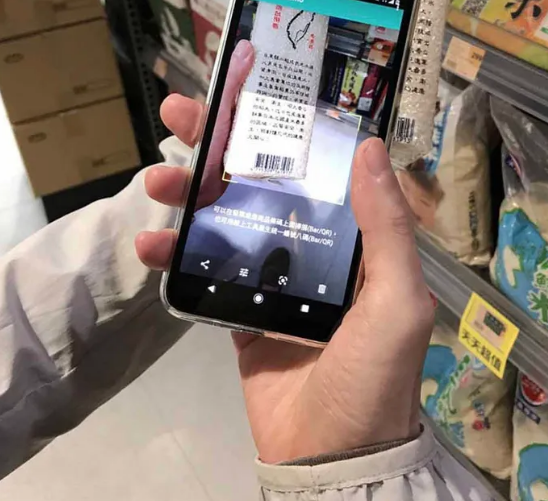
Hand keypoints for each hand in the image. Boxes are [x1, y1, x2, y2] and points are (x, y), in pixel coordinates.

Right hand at [137, 100, 435, 463]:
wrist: (329, 456)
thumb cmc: (373, 374)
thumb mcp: (398, 300)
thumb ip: (387, 228)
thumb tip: (371, 147)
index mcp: (358, 240)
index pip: (318, 168)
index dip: (284, 128)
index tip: (248, 92)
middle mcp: (316, 249)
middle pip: (264, 183)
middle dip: (221, 147)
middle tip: (180, 115)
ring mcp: (275, 280)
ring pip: (226, 219)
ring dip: (190, 196)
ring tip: (157, 181)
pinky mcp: (241, 314)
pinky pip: (204, 272)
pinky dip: (174, 256)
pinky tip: (149, 245)